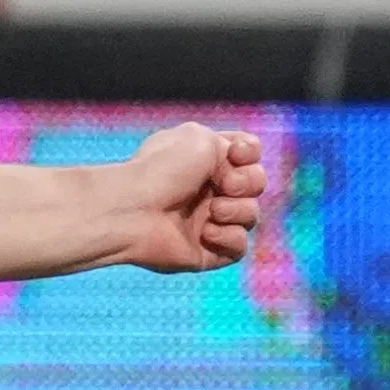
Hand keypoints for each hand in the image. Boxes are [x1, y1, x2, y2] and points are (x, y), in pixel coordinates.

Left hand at [113, 122, 265, 273]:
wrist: (132, 209)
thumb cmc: (162, 170)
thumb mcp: (200, 138)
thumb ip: (232, 145)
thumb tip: (238, 173)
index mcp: (205, 160)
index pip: (249, 154)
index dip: (249, 153)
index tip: (234, 154)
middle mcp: (209, 189)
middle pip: (257, 183)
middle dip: (247, 182)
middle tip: (222, 185)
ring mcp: (209, 220)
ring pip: (251, 215)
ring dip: (238, 210)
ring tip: (212, 211)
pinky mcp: (208, 251)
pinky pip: (239, 246)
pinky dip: (229, 237)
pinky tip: (206, 232)